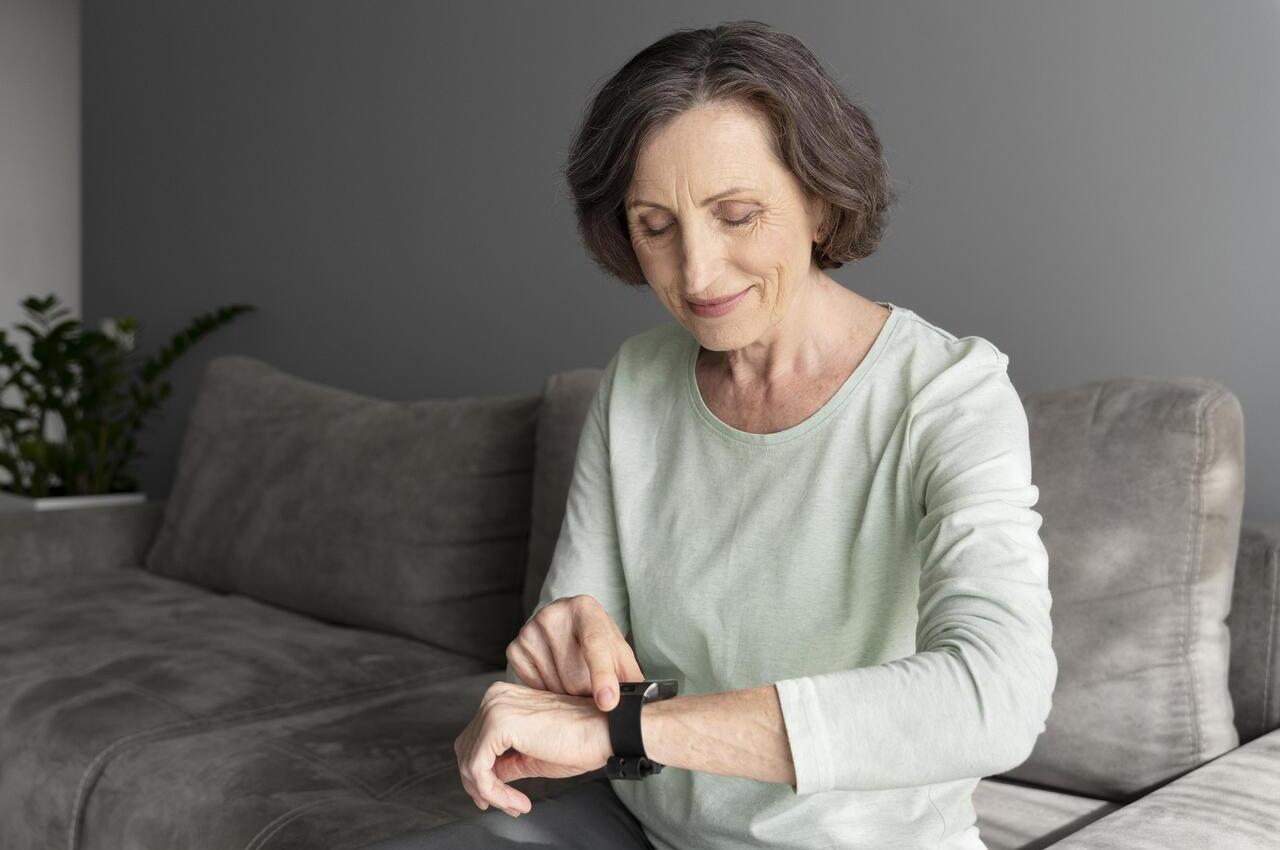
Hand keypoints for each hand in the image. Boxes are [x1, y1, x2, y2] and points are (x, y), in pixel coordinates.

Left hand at [454, 681, 611, 816]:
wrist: (606, 731)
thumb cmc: (580, 739)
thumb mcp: (533, 756)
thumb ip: (506, 762)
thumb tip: (487, 776)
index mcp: (503, 698)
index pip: (475, 740)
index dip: (483, 774)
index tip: (503, 798)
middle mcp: (495, 698)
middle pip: (466, 750)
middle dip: (481, 785)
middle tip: (508, 805)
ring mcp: (495, 708)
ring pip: (469, 762)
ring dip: (489, 793)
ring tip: (515, 805)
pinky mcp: (498, 725)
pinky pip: (479, 769)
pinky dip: (493, 792)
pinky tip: (516, 801)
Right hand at [506, 594, 643, 711]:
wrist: (566, 626)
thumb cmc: (597, 641)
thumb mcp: (619, 651)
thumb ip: (630, 674)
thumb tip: (640, 704)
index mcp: (586, 608)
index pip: (595, 644)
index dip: (603, 676)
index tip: (608, 702)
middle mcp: (553, 614)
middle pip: (574, 677)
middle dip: (588, 693)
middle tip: (594, 688)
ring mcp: (530, 630)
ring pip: (554, 688)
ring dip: (568, 694)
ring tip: (572, 678)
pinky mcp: (515, 649)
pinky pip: (535, 688)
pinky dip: (548, 691)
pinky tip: (555, 676)